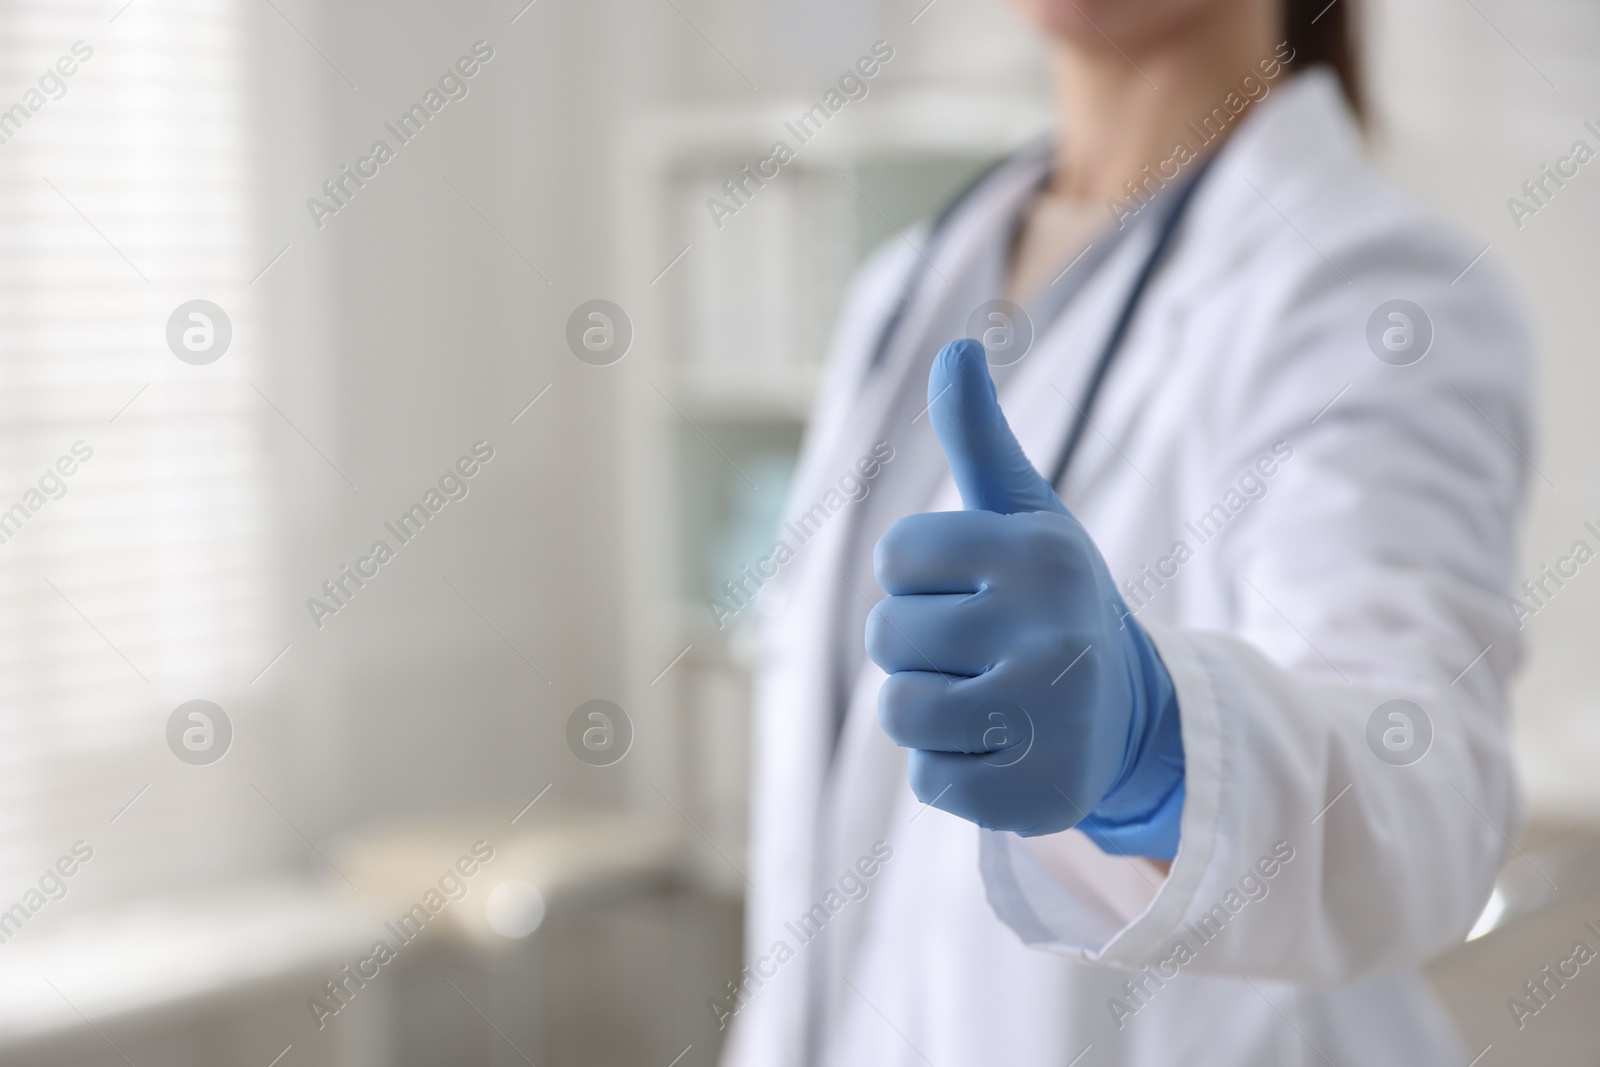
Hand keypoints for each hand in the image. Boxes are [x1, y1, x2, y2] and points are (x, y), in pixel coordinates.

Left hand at [866, 339, 1184, 855]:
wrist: (1134, 714)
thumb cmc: (1053, 600)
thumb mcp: (1026, 513)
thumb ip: (980, 437)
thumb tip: (957, 348)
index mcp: (1036, 553)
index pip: (895, 559)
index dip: (917, 579)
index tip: (970, 588)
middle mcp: (1048, 633)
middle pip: (888, 639)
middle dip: (919, 647)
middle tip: (982, 651)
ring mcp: (1046, 721)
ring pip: (901, 713)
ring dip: (928, 711)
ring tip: (987, 700)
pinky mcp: (1036, 797)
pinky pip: (929, 782)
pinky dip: (954, 772)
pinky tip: (1007, 752)